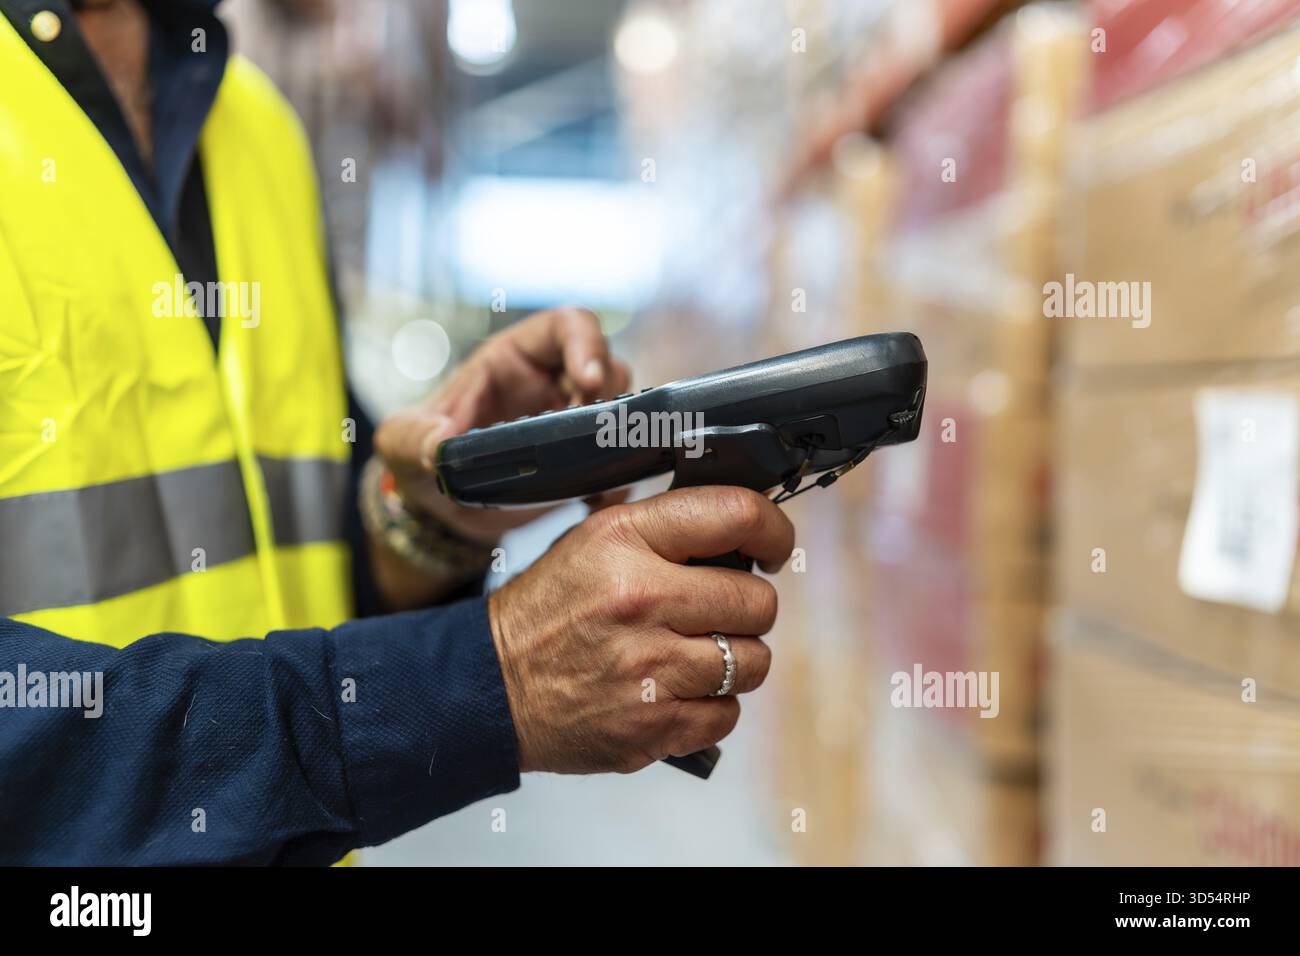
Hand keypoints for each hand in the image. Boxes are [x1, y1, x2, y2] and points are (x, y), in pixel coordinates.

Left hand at [374, 307, 630, 546]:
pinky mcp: (584, 458)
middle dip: (608, 397)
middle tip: (590, 435)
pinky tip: (598, 500)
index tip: (589, 381)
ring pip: (624, 406)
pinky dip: (619, 477)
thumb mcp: (401, 443)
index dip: (586, 344)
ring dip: (617, 435)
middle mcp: (550, 382)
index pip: (564, 326)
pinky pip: (621, 456)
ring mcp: (571, 420)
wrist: (440, 511)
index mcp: (512, 359)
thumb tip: (438, 444)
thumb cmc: (420, 458)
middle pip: (608, 364)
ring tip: (593, 471)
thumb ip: (412, 438)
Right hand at [487, 486, 794, 773]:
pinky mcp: (654, 725)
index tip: (772, 547)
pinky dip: (711, 706)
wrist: (492, 686)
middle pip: (757, 601)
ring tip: (696, 654)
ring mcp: (650, 667)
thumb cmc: (550, 610)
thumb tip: (741, 526)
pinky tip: (677, 691)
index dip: (773, 530)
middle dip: (748, 608)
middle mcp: (641, 599)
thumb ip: (665, 529)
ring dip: (734, 660)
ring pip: (753, 661)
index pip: (736, 514)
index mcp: (626, 541)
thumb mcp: (593, 540)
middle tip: (720, 612)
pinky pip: (727, 713)